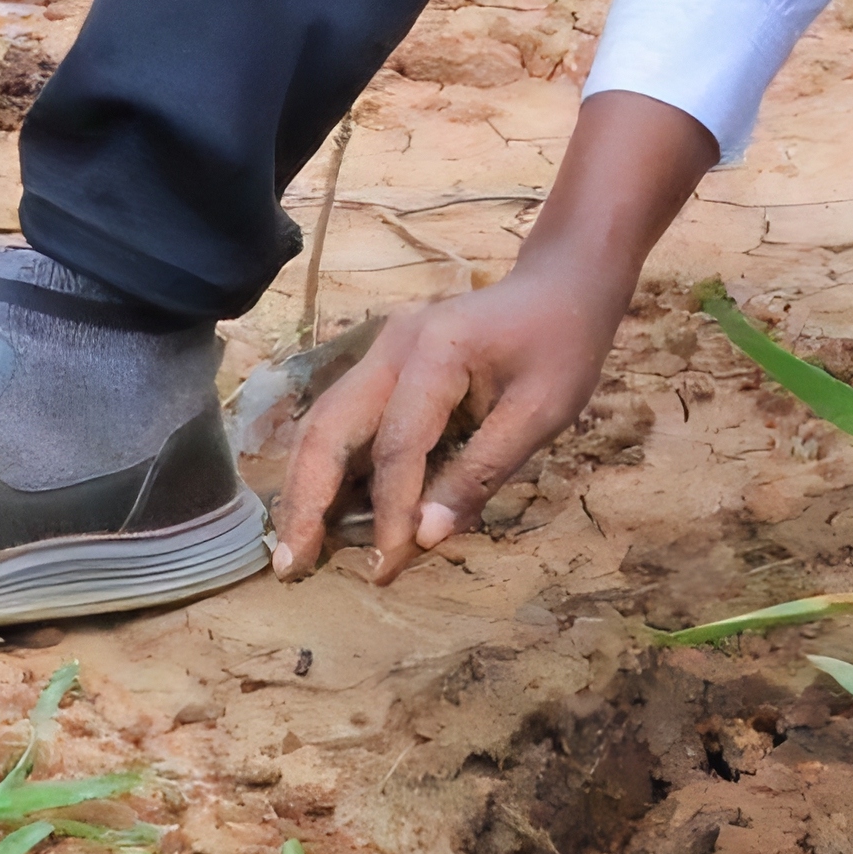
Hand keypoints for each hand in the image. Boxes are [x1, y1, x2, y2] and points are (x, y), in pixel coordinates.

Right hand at [272, 88, 717, 581]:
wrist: (561, 285)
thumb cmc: (562, 347)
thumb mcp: (541, 412)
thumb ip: (483, 471)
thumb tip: (427, 537)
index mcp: (436, 351)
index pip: (398, 445)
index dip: (389, 512)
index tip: (386, 568)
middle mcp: (391, 346)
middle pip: (329, 427)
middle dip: (306, 499)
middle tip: (289, 566)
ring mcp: (379, 352)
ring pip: (321, 422)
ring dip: (303, 486)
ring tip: (291, 548)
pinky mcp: (380, 365)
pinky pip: (340, 419)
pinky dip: (324, 467)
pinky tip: (317, 512)